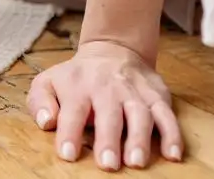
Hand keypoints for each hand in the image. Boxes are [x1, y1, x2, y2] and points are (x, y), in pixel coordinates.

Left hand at [27, 40, 182, 170]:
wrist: (112, 50)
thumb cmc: (76, 77)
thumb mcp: (48, 82)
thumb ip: (40, 102)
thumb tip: (46, 122)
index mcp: (78, 86)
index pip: (73, 111)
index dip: (70, 133)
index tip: (68, 154)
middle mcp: (107, 88)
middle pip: (109, 114)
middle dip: (109, 139)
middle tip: (107, 164)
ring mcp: (134, 92)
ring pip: (140, 114)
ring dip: (140, 138)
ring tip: (136, 162)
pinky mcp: (157, 95)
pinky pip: (167, 114)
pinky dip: (173, 134)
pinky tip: (173, 154)